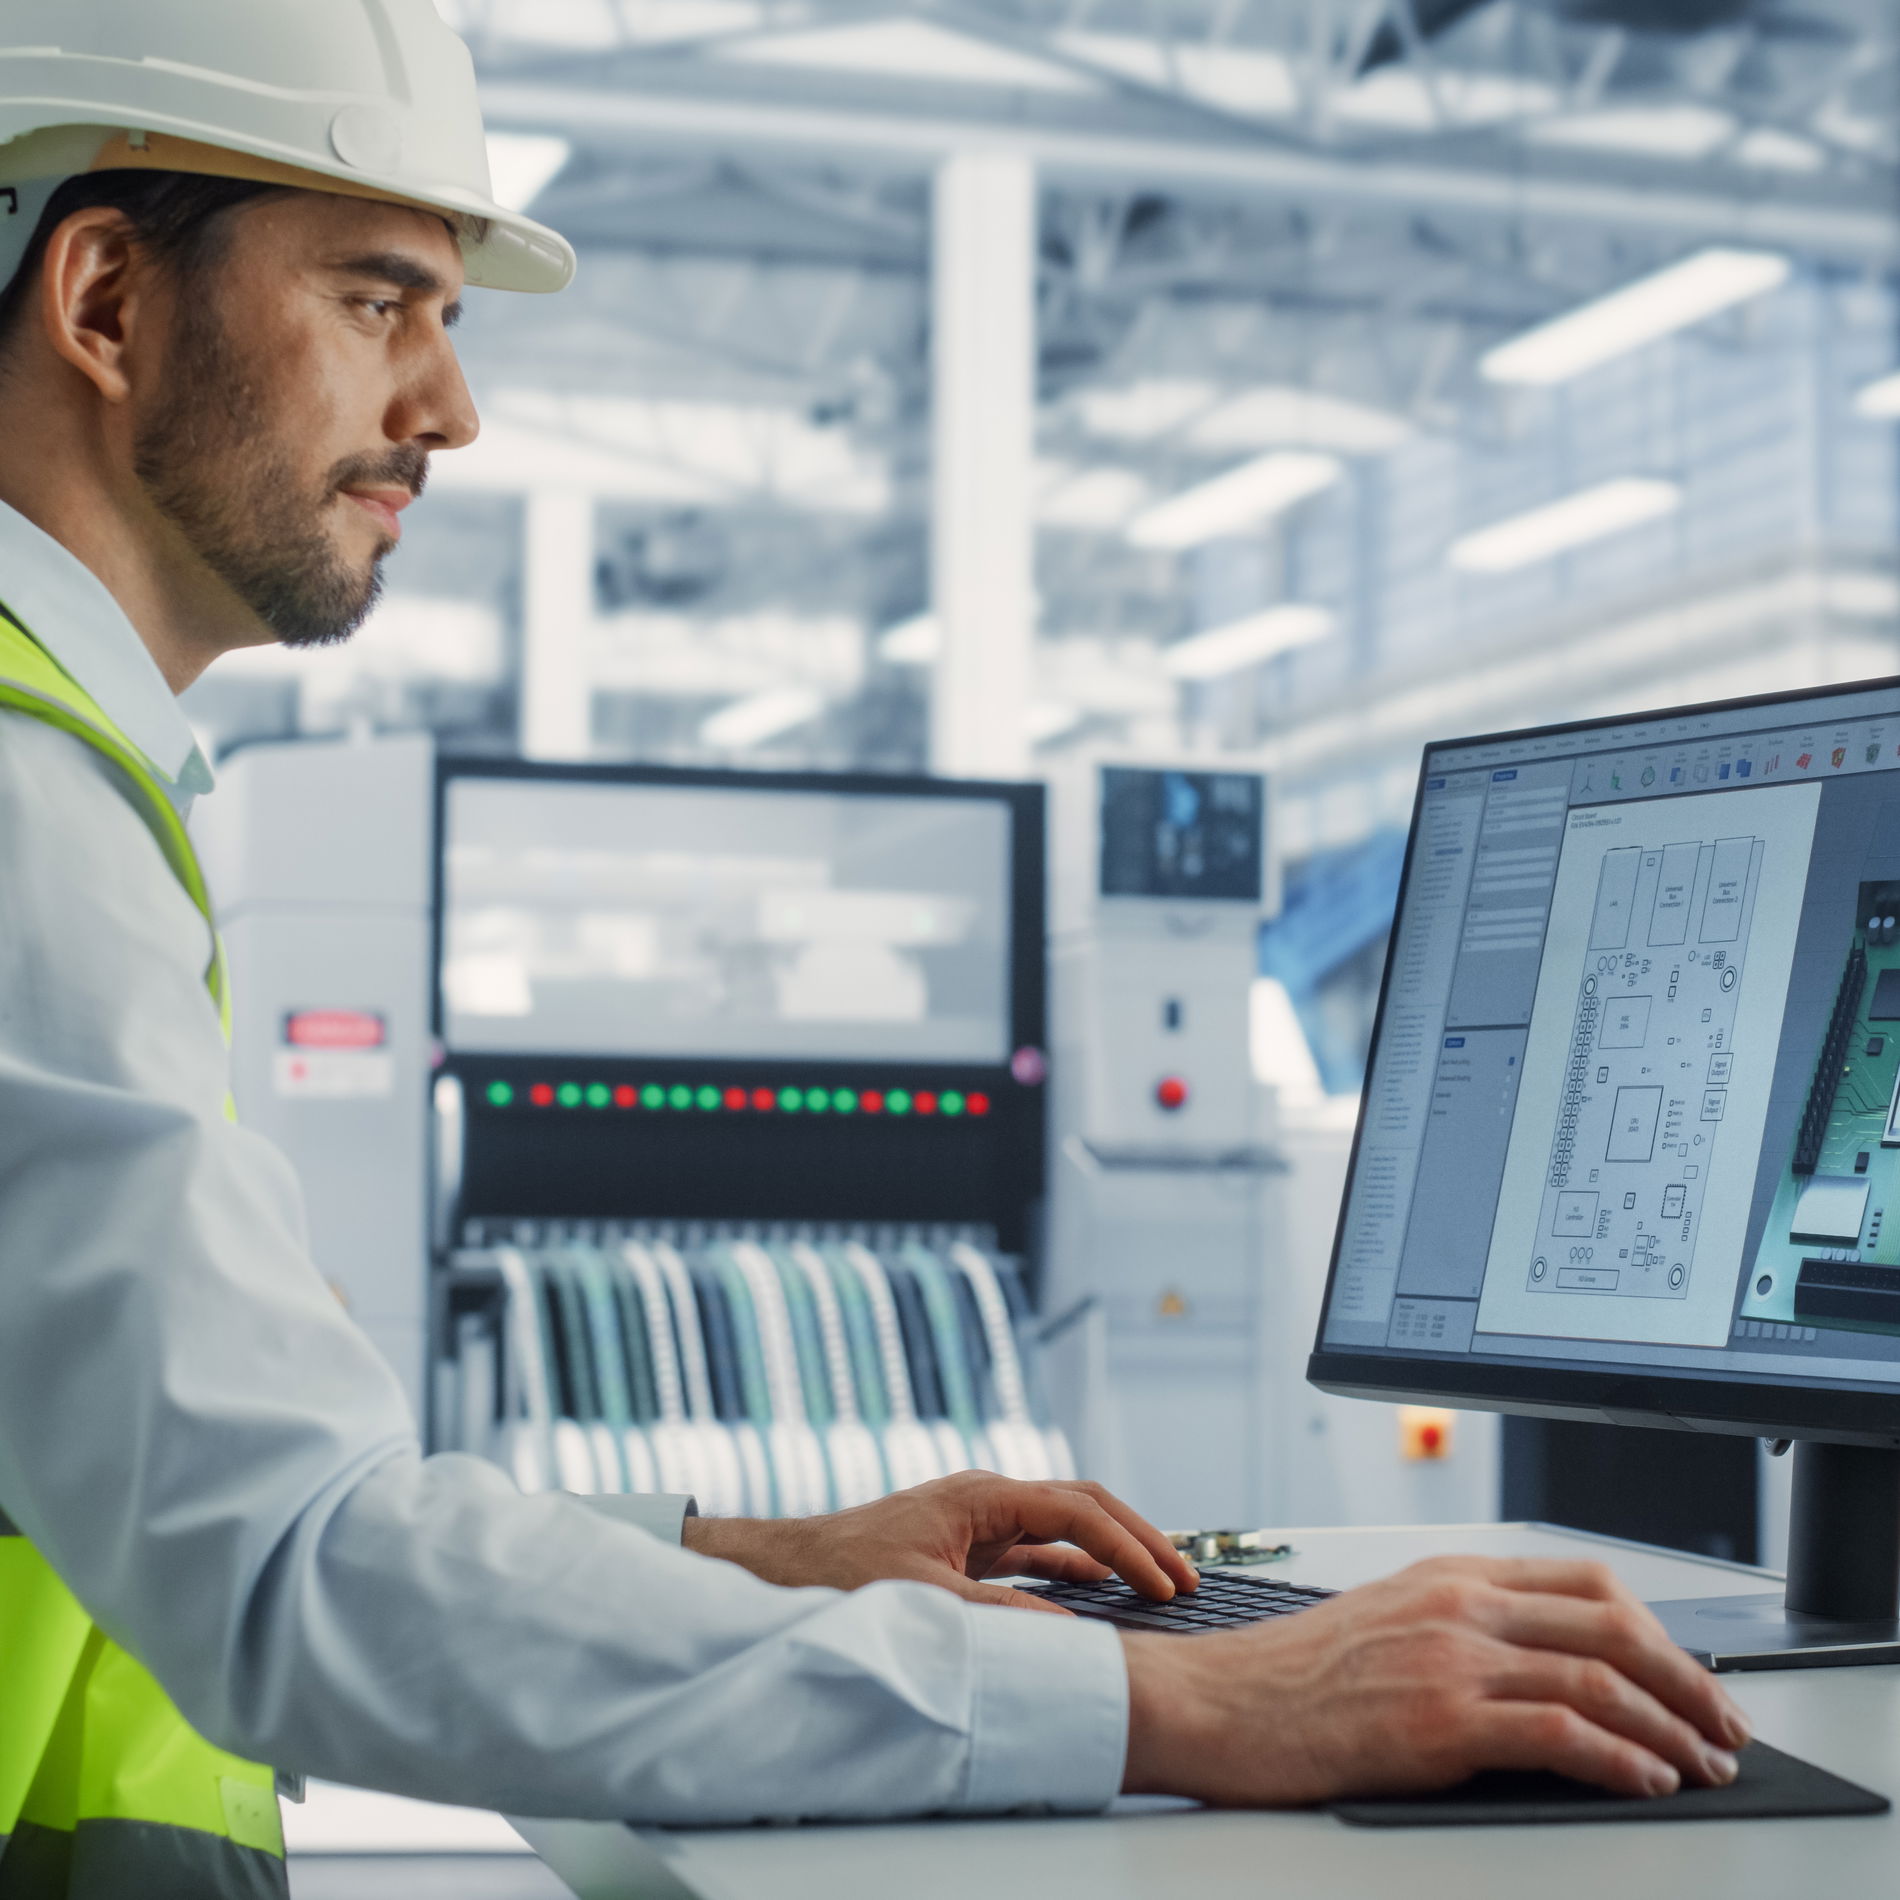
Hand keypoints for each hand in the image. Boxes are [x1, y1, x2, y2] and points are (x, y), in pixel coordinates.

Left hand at [682, 1471, 1197, 1611]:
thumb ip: (1002, 1616)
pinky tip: (1102, 1590)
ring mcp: (980, 1521)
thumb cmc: (845, 1575)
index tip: (1164, 1583)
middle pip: (1083, 1506)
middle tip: (1186, 1577)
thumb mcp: (927, 1600)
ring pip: (1066, 1527)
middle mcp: (987, 1499)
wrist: (789, 1569)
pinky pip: (1039, 1551)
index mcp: (981, 1496)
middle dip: (1137, 1538)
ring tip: (1161, 1583)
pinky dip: (1077, 1567)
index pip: (1076, 1511)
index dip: (1127, 1546)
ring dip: (1113, 1553)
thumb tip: (1073, 1630)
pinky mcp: (969, 1548)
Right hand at [1121, 1555, 1751, 1804]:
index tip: (1688, 1672)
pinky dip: (1618, 1758)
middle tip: (1721, 1724)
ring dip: (1669, 1727)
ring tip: (1700, 1764)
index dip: (1657, 1628)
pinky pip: (1557, 1731)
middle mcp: (1456, 1603)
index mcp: (1447, 1574)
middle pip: (1610, 1624)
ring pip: (1598, 1678)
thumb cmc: (1290, 1676)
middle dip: (1686, 1679)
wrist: (1217, 1703)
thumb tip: (1545, 1670)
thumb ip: (1460, 1627)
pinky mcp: (1437, 1720)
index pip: (1584, 1581)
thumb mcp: (1384, 1623)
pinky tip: (1644, 1780)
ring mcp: (1448, 1657)